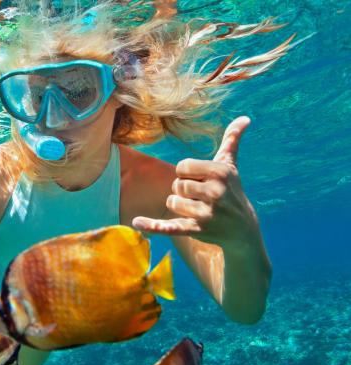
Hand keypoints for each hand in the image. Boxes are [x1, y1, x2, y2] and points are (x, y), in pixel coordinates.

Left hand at [132, 116, 257, 244]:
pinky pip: (170, 226)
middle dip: (183, 191)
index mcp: (220, 172)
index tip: (201, 181)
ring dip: (179, 206)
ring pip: (172, 202)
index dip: (186, 174)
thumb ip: (231, 141)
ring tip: (198, 210)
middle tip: (200, 198)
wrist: (242, 229)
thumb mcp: (231, 166)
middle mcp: (215, 192)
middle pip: (176, 185)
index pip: (182, 167)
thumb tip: (244, 118)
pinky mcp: (197, 230)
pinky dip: (153, 226)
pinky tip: (137, 223)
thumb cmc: (231, 191)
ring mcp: (207, 213)